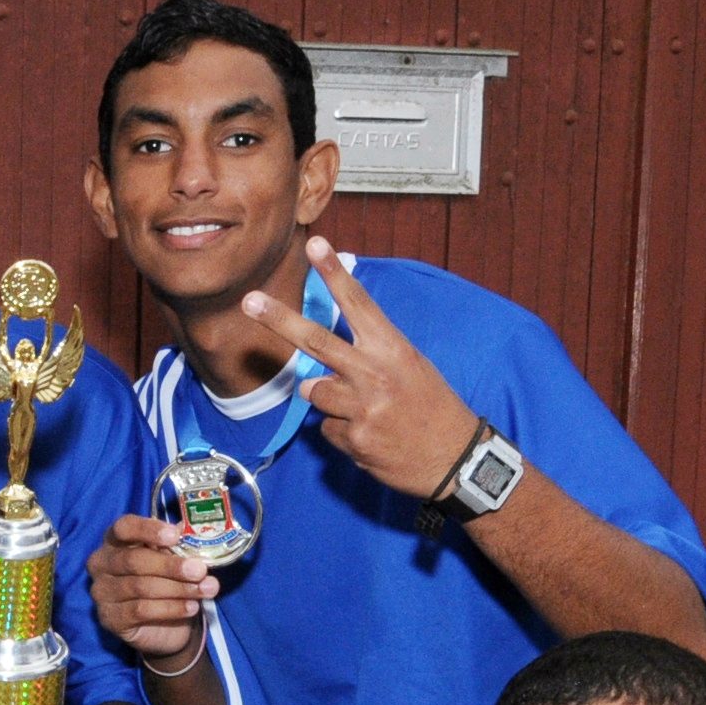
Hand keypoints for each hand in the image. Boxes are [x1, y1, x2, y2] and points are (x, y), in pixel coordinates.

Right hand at [88, 516, 212, 664]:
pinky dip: (170, 608)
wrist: (165, 626)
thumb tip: (194, 536)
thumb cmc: (166, 582)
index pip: (124, 527)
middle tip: (200, 570)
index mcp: (114, 540)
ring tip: (205, 590)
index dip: (148, 529)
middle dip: (171, 566)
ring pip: (140, 587)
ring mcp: (102, 592)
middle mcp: (101, 564)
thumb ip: (179, 547)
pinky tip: (191, 607)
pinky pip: (141, 610)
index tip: (175, 536)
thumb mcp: (173, 560)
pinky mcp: (110, 618)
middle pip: (133, 560)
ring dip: (178, 589)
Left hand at [246, 236, 480, 500]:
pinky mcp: (354, 439)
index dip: (334, 273)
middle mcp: (374, 373)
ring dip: (329, 400)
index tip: (315, 245)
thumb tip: (313, 374)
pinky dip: (342, 432)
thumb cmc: (431, 407)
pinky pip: (327, 429)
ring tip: (365, 411)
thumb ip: (365, 360)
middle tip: (249, 300)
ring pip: (314, 391)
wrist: (456, 459)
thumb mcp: (409, 368)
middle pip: (316, 341)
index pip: (358, 303)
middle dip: (279, 319)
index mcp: (392, 349)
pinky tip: (371, 436)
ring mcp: (362, 407)